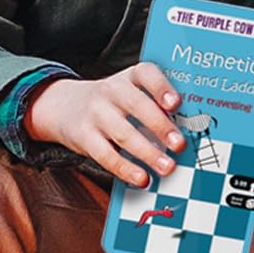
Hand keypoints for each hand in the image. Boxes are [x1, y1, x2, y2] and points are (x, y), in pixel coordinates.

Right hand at [25, 64, 184, 184]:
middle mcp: (111, 91)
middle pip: (137, 106)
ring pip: (124, 134)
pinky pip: (106, 155)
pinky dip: (126, 169)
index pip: (146, 74)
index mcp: (129, 77)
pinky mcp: (84, 137)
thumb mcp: (130, 91)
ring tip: (168, 167)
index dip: (162, 87)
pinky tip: (142, 178)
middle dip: (161, 126)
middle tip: (180, 145)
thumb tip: (189, 131)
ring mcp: (95, 114)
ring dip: (148, 153)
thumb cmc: (112, 102)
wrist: (64, 106)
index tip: (176, 103)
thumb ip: (156, 105)